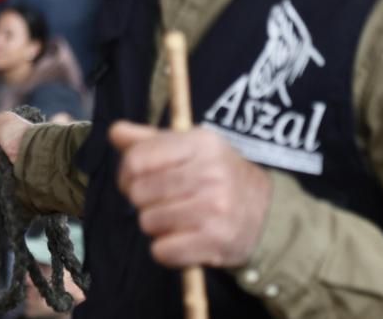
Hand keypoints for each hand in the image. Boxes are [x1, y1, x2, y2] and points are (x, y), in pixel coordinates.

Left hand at [109, 121, 271, 268]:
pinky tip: (183, 238)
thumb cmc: (218, 176)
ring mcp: (215, 209)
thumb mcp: (191, 147)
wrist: (267, 214)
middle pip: (139, 193)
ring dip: (155, 226)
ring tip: (176, 219)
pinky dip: (166, 249)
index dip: (126, 174)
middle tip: (159, 202)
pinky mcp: (216, 241)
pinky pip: (162, 251)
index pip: (137, 160)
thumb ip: (150, 140)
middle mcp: (210, 173)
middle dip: (142, 201)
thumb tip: (115, 132)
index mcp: (201, 143)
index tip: (134, 181)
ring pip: (148, 222)